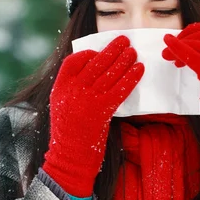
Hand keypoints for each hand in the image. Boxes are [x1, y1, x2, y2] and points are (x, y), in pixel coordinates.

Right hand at [43, 35, 144, 195]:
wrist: (69, 159)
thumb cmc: (69, 136)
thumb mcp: (63, 108)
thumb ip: (73, 91)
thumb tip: (92, 77)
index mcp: (60, 88)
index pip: (73, 61)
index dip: (88, 53)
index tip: (99, 50)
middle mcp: (72, 91)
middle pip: (95, 63)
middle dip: (111, 50)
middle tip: (124, 40)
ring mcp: (87, 100)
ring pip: (109, 74)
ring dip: (124, 60)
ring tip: (134, 51)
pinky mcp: (101, 111)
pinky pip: (119, 89)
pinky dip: (131, 78)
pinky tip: (139, 69)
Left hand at [162, 22, 199, 161]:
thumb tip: (194, 58)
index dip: (195, 30)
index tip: (183, 38)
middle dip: (183, 38)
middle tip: (169, 50)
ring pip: (196, 42)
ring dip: (177, 46)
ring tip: (167, 57)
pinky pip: (189, 54)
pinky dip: (176, 49)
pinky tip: (167, 50)